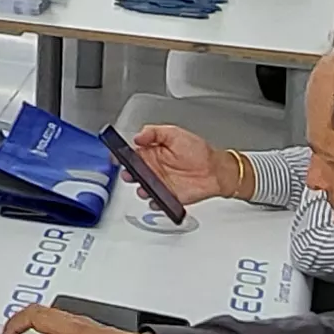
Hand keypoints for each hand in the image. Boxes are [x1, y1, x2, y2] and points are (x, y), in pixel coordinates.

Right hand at [0, 305, 166, 333]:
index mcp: (71, 329)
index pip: (34, 317)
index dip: (15, 326)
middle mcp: (72, 321)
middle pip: (35, 309)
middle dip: (15, 320)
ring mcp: (75, 322)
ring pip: (43, 311)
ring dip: (25, 319)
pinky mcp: (79, 327)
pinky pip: (51, 317)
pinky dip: (37, 322)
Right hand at [126, 124, 250, 204]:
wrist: (216, 169)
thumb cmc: (198, 151)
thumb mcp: (175, 133)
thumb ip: (154, 132)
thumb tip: (138, 136)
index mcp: (152, 152)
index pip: (132, 154)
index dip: (122, 155)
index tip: (118, 156)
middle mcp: (153, 168)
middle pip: (133, 172)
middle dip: (128, 173)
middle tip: (130, 172)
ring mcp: (159, 183)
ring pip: (142, 188)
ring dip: (140, 188)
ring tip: (145, 186)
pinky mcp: (167, 196)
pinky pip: (156, 201)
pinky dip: (154, 201)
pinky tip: (157, 197)